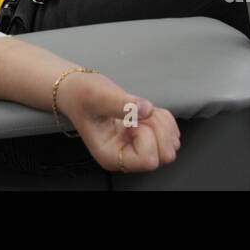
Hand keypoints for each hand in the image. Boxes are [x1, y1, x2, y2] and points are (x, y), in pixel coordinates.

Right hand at [61, 72, 180, 173]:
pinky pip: (171, 133)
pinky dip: (164, 118)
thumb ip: (121, 104)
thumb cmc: (81, 96)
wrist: (78, 90)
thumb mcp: (97, 96)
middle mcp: (126, 156)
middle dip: (157, 128)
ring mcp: (138, 148)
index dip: (146, 136)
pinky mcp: (146, 138)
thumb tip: (146, 109)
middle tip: (137, 115)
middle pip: (164, 155)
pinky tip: (146, 112)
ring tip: (139, 113)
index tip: (130, 121)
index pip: (148, 160)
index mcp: (111, 156)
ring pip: (170, 145)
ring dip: (161, 122)